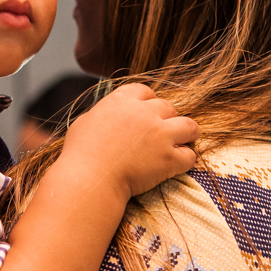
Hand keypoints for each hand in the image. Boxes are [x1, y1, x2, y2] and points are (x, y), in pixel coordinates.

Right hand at [62, 83, 198, 198]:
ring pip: (189, 126)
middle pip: (168, 107)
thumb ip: (102, 113)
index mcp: (122, 100)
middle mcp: (145, 112)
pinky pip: (189, 155)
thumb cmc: (80, 154)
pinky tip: (176, 165)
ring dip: (186, 134)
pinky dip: (185, 160)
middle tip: (160, 135)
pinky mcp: (169, 157)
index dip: (148, 103)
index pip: (145, 91)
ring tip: (180, 144)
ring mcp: (160, 134)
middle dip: (166, 120)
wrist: (89, 179)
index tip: (146, 115)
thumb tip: (106, 114)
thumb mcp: (84, 122)